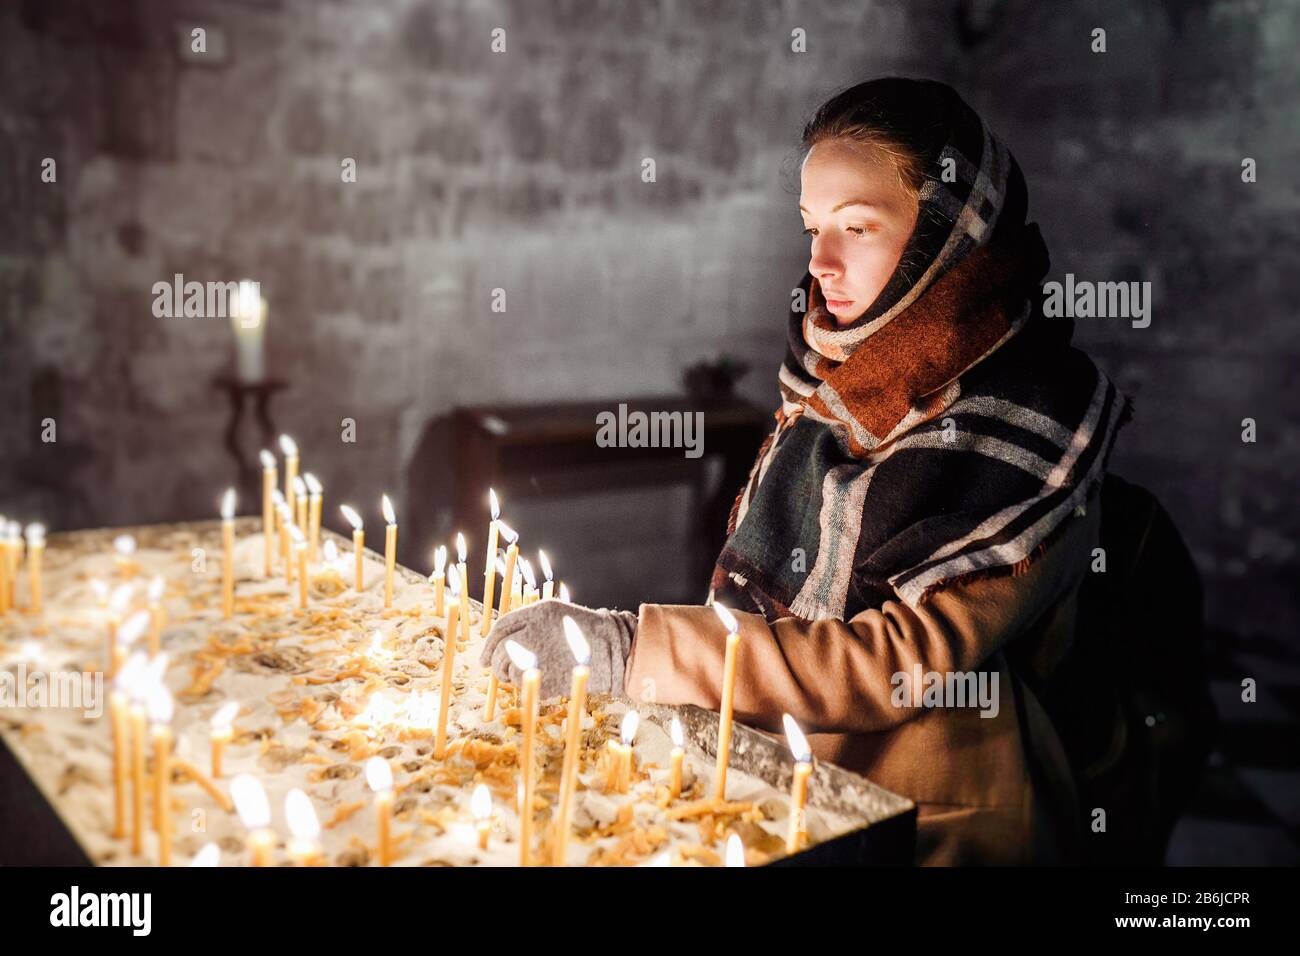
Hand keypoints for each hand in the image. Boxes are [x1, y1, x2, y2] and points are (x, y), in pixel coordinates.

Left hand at [478, 600, 637, 698]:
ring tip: (519, 675)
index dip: (490, 644)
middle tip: (497, 671)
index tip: (485, 657)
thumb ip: (528, 622)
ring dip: (507, 675)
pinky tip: (537, 680)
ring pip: (507, 668)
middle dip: (494, 663)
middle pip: (500, 650)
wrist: (612, 650)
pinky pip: (523, 683)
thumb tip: (502, 643)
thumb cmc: (582, 631)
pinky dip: (525, 684)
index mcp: (537, 614)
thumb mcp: (555, 614)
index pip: (501, 628)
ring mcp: (540, 655)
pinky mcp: (546, 676)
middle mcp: (535, 632)